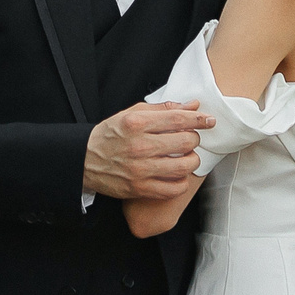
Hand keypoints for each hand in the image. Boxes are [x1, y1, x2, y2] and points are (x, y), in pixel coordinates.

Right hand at [82, 101, 214, 199]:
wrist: (85, 160)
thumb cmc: (111, 135)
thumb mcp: (131, 114)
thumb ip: (163, 109)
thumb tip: (193, 106)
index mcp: (137, 122)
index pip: (178, 118)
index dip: (199, 119)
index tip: (209, 121)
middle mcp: (139, 145)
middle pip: (186, 141)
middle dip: (194, 139)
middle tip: (189, 139)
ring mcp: (140, 169)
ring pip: (184, 166)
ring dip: (191, 161)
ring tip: (186, 157)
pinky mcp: (140, 188)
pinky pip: (174, 188)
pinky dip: (181, 182)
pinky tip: (177, 175)